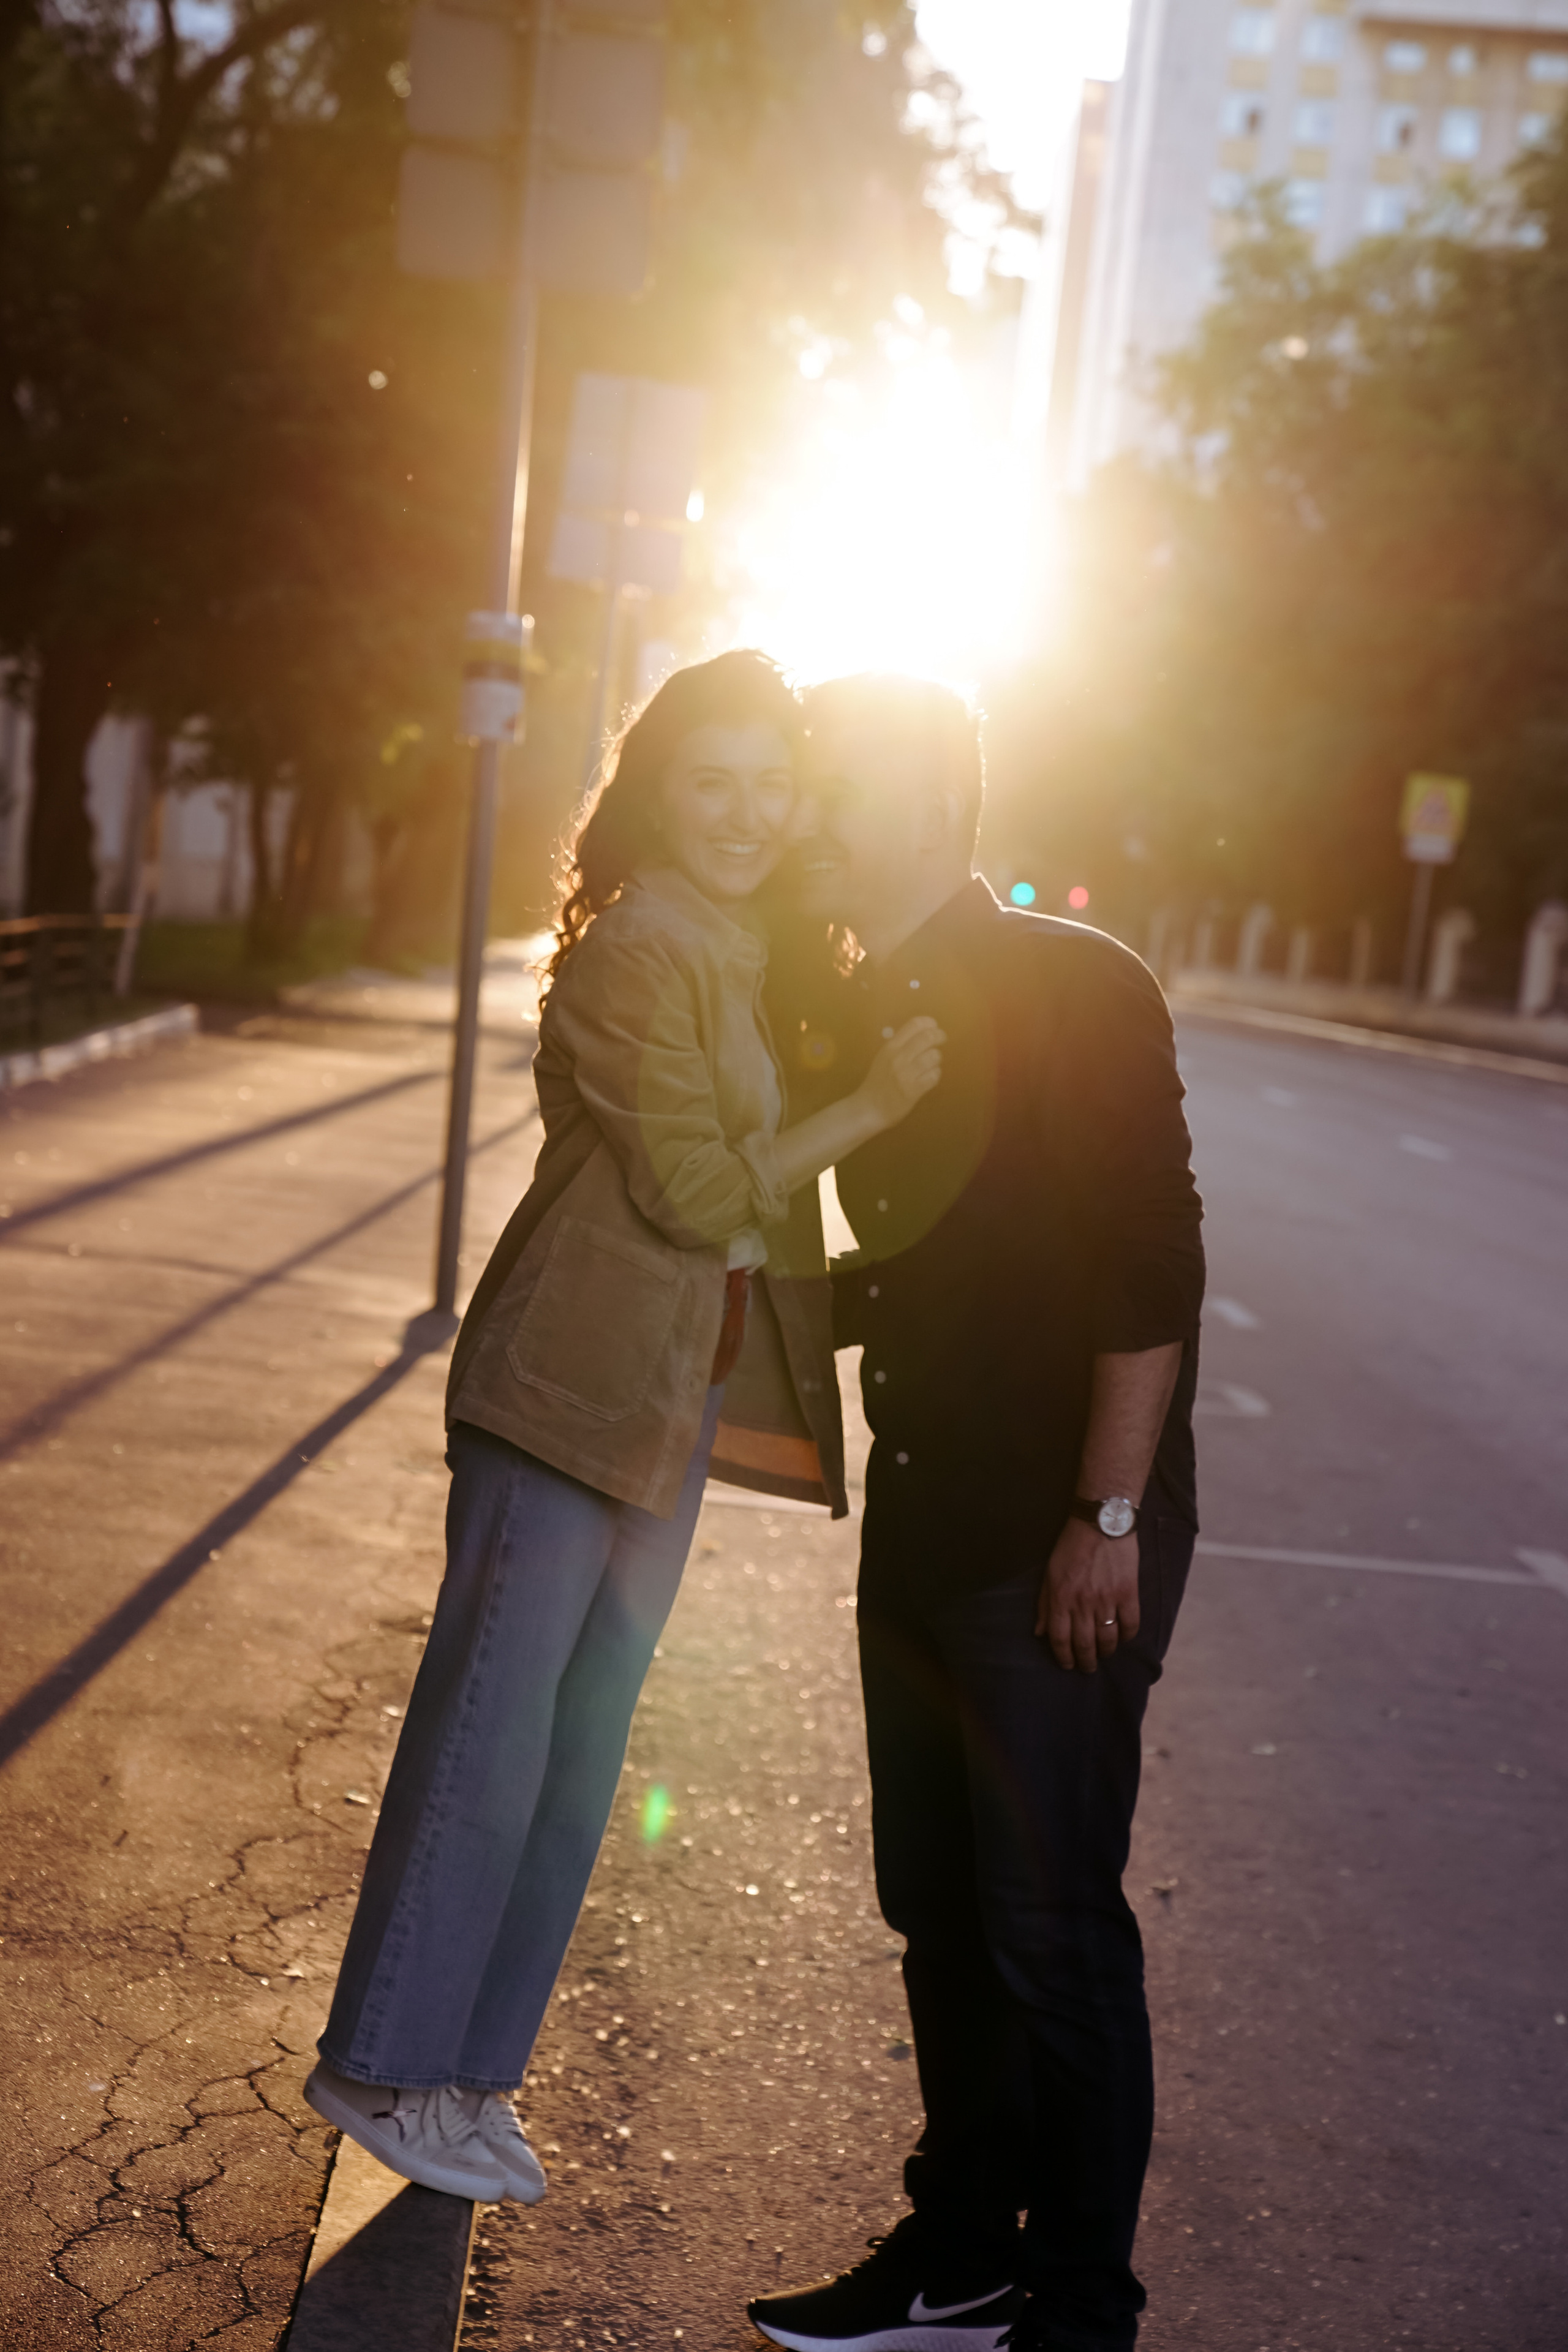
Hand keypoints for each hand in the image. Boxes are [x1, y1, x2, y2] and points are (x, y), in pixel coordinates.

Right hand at [858, 1017, 944, 1127]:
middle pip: (928, 1037)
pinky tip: (929, 1077)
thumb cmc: (878, 1082)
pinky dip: (935, 1075)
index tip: (933, 1026)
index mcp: (890, 1047)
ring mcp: (906, 1074)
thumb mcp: (883, 1057)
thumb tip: (923, 1032)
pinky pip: (934, 1076)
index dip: (928, 1023)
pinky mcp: (913, 1090)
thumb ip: (900, 1045)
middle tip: (942, 1039)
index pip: (914, 1024)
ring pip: (934, 1056)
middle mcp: (898, 1057)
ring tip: (932, 1063)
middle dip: (939, 1036)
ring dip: (937, 1059)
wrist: (868, 1108)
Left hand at [1036, 1516, 1140, 1672]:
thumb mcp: (1050, 1574)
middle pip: (1085, 1645)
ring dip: (1105, 1652)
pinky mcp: (1128, 1593)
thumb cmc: (1071, 1547)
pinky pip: (1130, 1625)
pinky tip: (1122, 1637)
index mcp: (1061, 1598)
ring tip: (1104, 1654)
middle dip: (1085, 1662)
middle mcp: (1083, 1604)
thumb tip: (1040, 1633)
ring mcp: (1107, 1600)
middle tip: (1087, 1667)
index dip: (1063, 1657)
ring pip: (1108, 1640)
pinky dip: (1127, 1636)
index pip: (1060, 1639)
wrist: (1101, 1523)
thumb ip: (1045, 1605)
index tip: (1067, 1665)